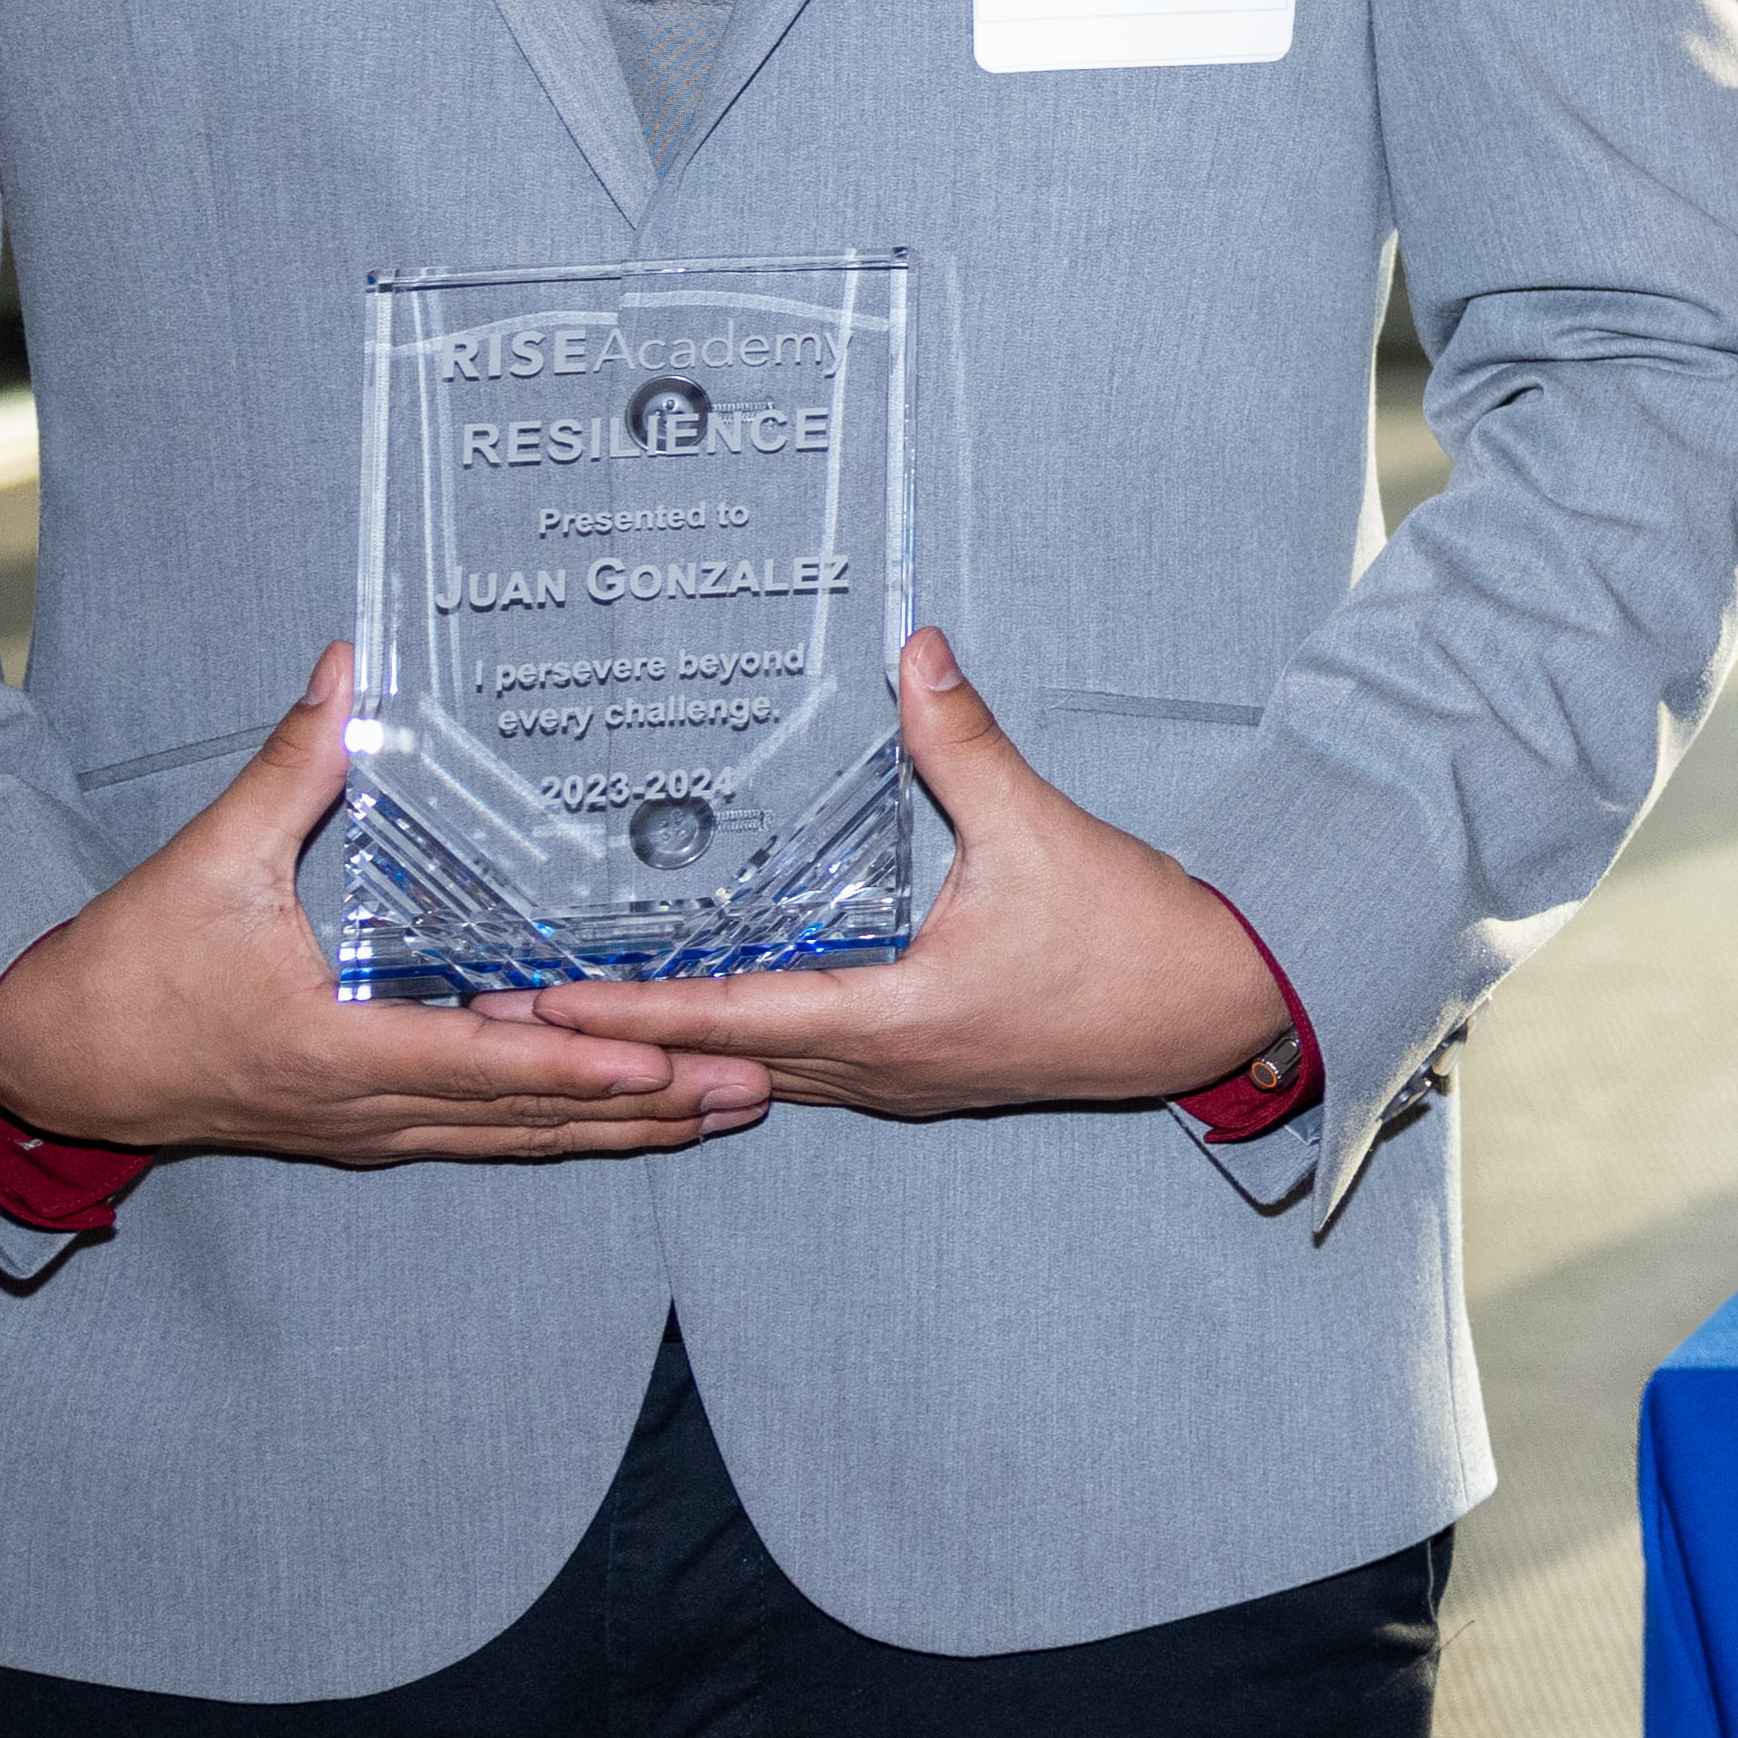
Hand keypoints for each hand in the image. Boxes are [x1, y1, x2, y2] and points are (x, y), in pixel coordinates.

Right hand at [0, 650, 780, 1166]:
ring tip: (725, 1113)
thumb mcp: (203, 862)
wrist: (50, 1068)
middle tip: (755, 1089)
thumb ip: (285, 770)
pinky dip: (556, 1127)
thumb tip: (342, 671)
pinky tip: (621, 1116)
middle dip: (646, 1109)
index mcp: (336, 1050)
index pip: (486, 1062)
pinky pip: (481, 1135)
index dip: (581, 1062)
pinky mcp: (363, 1128)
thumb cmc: (123, 970)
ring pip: (515, 1138)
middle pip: (528, 1117)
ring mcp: (367, 1128)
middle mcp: (365, 1107)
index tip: (668, 1061)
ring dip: (620, 1130)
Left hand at [510, 631, 1294, 1121]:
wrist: (1221, 1012)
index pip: (727, 1017)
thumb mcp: (1043, 832)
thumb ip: (966, 745)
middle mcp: (887, 1068)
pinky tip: (725, 1030)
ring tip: (593, 1034)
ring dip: (679, 1056)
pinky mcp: (933, 1076)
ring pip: (766, 1078)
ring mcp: (909, 1083)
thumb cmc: (1138, 941)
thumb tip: (917, 655)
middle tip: (515, 1028)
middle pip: (722, 1063)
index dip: (625, 1010)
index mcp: (896, 1019)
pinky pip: (816, 1074)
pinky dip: (750, 1054)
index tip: (539, 1008)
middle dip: (619, 1046)